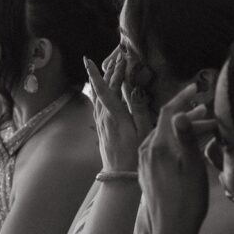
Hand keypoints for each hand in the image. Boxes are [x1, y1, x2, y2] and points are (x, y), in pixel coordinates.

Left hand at [84, 54, 153, 171]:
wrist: (120, 176)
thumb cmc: (135, 156)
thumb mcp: (143, 133)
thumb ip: (139, 110)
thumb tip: (134, 90)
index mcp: (115, 116)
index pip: (103, 90)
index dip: (97, 74)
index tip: (90, 59)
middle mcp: (104, 118)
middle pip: (101, 89)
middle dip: (107, 71)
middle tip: (115, 57)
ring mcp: (101, 124)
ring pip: (98, 97)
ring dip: (102, 81)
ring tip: (107, 67)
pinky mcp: (101, 129)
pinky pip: (98, 105)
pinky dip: (100, 93)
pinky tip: (103, 90)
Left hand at [138, 84, 214, 233]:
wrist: (172, 230)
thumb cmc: (187, 200)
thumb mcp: (192, 166)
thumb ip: (186, 138)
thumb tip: (181, 112)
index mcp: (157, 147)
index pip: (168, 112)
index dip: (182, 97)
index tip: (196, 88)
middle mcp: (146, 152)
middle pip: (167, 125)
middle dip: (188, 116)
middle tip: (208, 113)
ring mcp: (145, 165)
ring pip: (164, 139)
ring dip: (182, 132)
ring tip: (204, 131)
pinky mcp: (147, 176)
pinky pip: (160, 152)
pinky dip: (175, 145)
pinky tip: (188, 151)